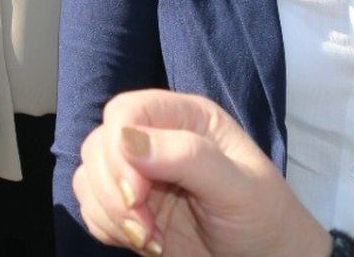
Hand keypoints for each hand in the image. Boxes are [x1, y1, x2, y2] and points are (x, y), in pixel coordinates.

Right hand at [73, 90, 330, 256]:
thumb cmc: (264, 219)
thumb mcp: (239, 186)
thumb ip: (189, 156)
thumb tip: (128, 140)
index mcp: (186, 118)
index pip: (127, 111)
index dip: (118, 148)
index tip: (134, 193)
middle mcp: (156, 139)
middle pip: (100, 143)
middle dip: (113, 189)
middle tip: (144, 227)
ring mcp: (139, 174)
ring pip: (89, 176)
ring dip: (109, 212)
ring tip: (149, 238)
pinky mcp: (128, 208)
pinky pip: (90, 207)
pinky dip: (106, 228)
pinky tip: (144, 242)